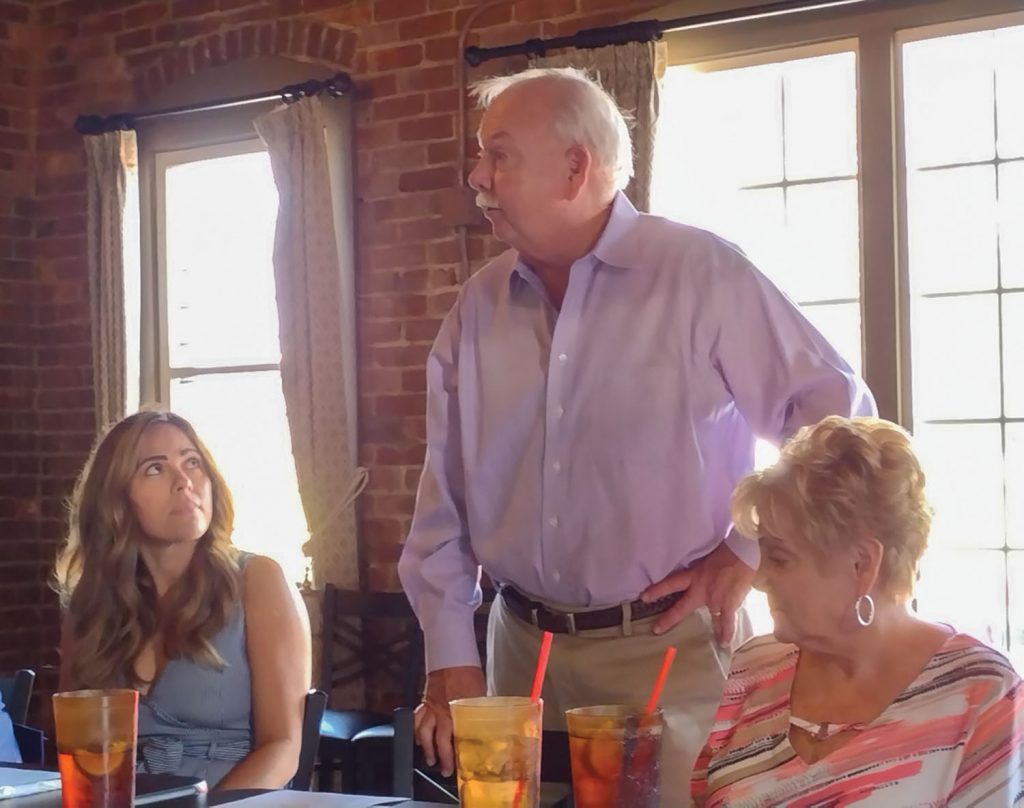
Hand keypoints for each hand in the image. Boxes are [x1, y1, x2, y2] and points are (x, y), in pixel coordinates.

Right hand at [414, 666, 485, 776]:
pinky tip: (417, 735)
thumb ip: (479, 712)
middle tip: (444, 769)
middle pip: (437, 741)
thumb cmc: (468, 675)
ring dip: (424, 746)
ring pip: (422, 732)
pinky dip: (415, 728)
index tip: (458, 766)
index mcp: (455, 714)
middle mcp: (440, 714)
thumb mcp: (479, 696)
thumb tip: (490, 725)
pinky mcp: (424, 701)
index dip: (454, 756)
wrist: (452, 659)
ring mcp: (430, 708)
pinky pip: (416, 718)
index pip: (453, 740)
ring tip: (428, 757)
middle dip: (441, 757)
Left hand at [641, 542, 755, 645]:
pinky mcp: (728, 604)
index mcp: (694, 576)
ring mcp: (714, 599)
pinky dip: (726, 632)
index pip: (670, 583)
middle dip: (668, 618)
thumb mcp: (706, 562)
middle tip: (656, 629)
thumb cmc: (725, 554)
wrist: (741, 554)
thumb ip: (701, 574)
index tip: (643, 597)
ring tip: (704, 642)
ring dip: (711, 630)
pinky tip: (725, 643)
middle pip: (681, 606)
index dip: (657, 590)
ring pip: (709, 618)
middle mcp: (700, 589)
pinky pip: (727, 621)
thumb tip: (698, 580)